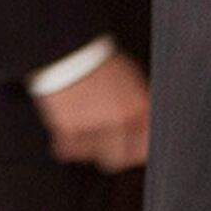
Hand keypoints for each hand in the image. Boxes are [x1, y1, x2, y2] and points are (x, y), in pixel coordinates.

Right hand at [36, 53, 149, 173]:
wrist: (70, 50)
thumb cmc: (99, 61)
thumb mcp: (131, 79)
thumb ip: (138, 106)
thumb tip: (143, 125)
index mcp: (139, 108)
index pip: (145, 148)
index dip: (136, 153)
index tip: (130, 153)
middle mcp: (119, 120)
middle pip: (118, 159)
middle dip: (110, 154)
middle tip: (103, 145)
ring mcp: (93, 126)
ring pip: (91, 156)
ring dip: (86, 147)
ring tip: (82, 129)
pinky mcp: (68, 129)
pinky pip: (68, 152)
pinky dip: (65, 145)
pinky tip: (67, 130)